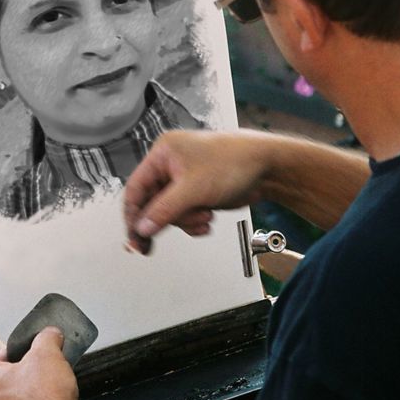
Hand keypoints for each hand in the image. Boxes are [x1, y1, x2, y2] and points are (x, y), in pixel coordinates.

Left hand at [0, 326, 86, 399]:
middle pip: (5, 381)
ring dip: (25, 399)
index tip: (39, 358)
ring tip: (44, 398)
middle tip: (44, 378)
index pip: (3, 356)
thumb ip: (46, 337)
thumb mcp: (49, 354)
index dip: (26, 354)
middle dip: (25, 377)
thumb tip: (49, 334)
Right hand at [123, 129, 270, 253]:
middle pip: (152, 203)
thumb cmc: (233, 162)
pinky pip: (185, 213)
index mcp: (163, 153)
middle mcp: (170, 165)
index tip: (134, 239)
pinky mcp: (197, 191)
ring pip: (170, 212)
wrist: (266, 167)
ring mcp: (184, 179)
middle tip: (151, 246)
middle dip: (166, 219)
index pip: (135, 188)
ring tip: (204, 217)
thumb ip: (164, 210)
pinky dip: (194, 221)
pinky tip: (207, 220)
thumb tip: (141, 228)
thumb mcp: (193, 189)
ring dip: (186, 220)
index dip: (132, 215)